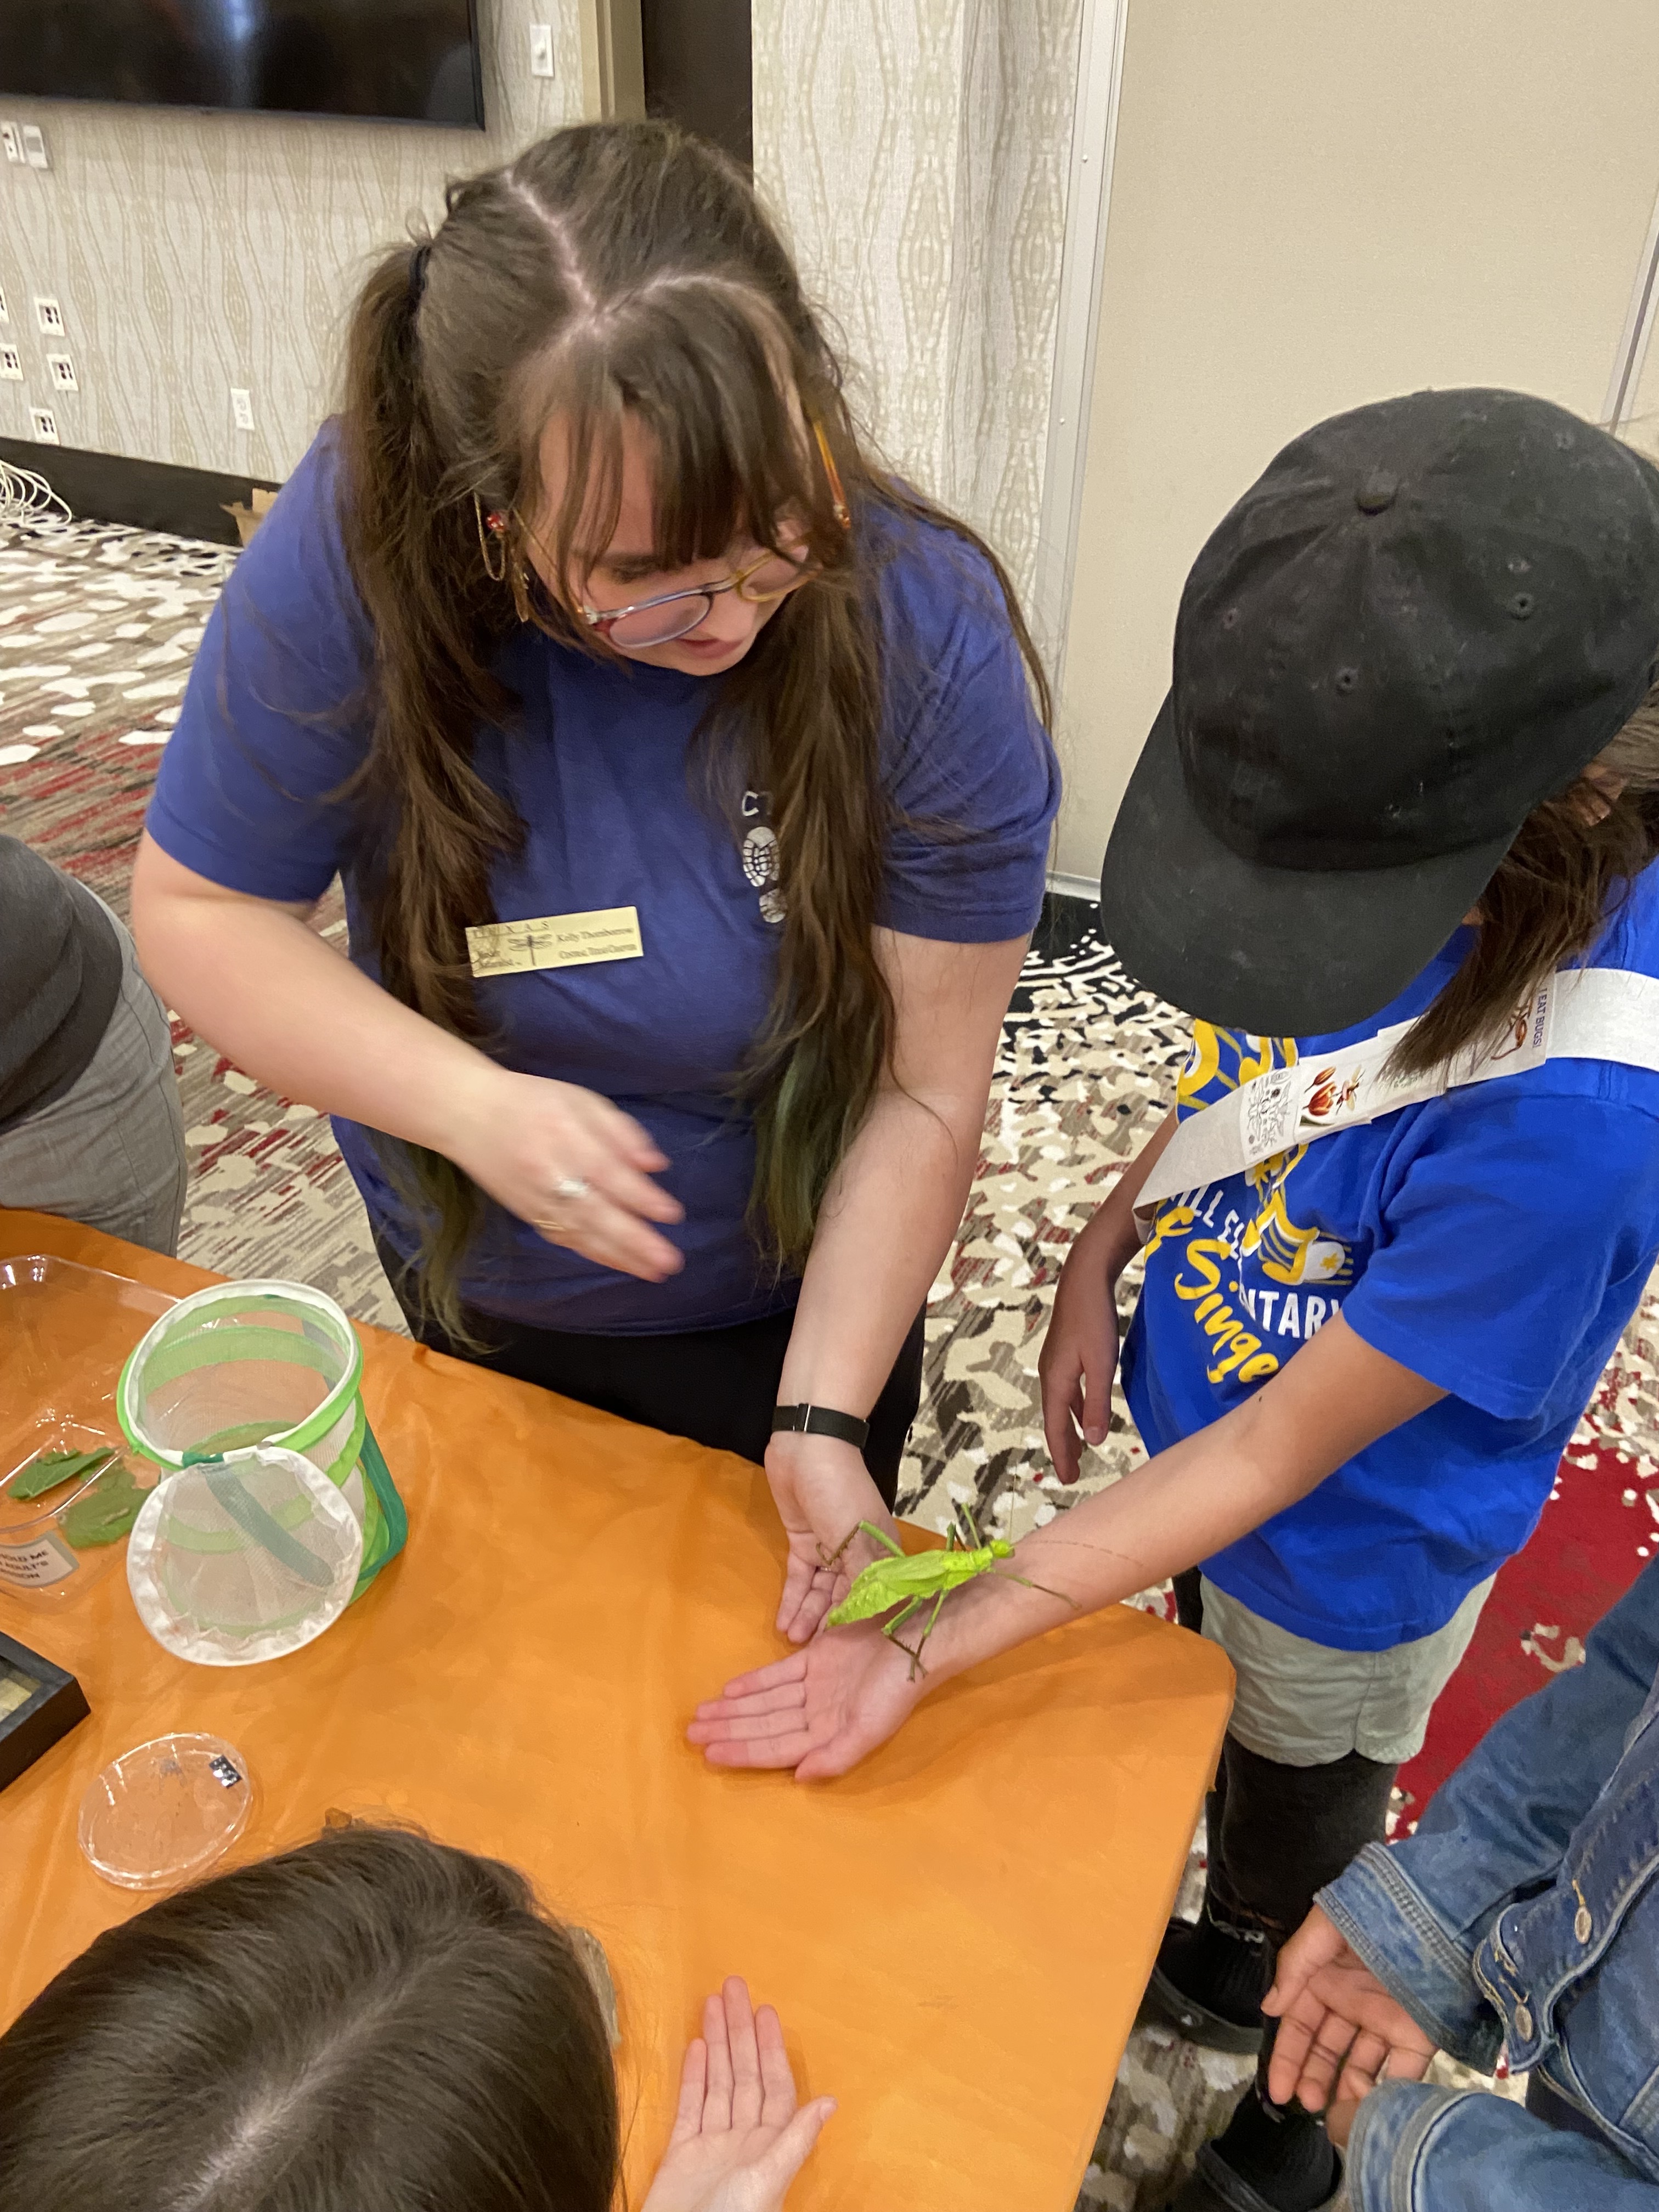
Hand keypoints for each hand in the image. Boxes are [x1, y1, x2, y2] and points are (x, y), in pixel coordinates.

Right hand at [441, 1064, 684, 1281]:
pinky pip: (564, 1239)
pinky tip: (619, 1263)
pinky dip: (593, 1253)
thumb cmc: (530, 1101)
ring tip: (652, 1272)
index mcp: (566, 1139)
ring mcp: (536, 1200)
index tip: (672, 1215)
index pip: (610, 1175)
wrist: (466, 1114)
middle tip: (670, 1261)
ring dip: (619, 1256)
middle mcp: (551, 1175)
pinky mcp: (527, 1214)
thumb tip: (655, 1164)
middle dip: (635, 1241)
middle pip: (597, 1214)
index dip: (641, 1198)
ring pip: (581, 1234)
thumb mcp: (580, 1099)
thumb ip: (619, 1131)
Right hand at [641, 1977, 834, 2211]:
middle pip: (742, 2074)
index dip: (770, 2047)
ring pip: (717, 2083)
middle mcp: (742, 2139)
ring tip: (713, 2002)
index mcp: (768, 2145)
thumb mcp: (767, 2182)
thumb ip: (794, 2141)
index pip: (773, 2084)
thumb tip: (831, 2102)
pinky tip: (694, 2046)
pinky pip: (690, 2107)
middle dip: (739, 2030)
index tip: (766, 2009)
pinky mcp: (681, 2155)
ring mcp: (711, 2145)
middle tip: (734, 1984)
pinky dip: (692, 2076)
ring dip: (716, 2043)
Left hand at [688, 1620, 923, 1778]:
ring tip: (700, 1717)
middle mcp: (818, 1714)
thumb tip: (800, 1777)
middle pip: (764, 1725)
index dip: (743, 1751)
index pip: (776, 1747)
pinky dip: (753, 1683)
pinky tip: (729, 1691)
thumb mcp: (871, 1728)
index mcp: (828, 1735)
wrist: (916, 1638)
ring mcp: (816, 1687)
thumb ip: (837, 1756)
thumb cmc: (895, 1689)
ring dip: (733, 1710)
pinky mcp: (817, 1659)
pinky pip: (778, 1675)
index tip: (709, 1754)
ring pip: (765, 1702)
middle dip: (728, 1731)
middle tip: (689, 1735)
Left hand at [764, 1432, 895, 1642]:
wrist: (808, 1446)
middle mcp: (859, 1556)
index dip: (859, 1625)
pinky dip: (792, 1600)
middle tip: (811, 1657)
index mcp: (882, 1553)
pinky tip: (783, 1623)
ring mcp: (830, 1549)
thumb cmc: (840, 1490)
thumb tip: (870, 1617)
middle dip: (828, 1626)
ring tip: (792, 1642)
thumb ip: (863, 1578)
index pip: (873, 1598)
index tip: (845, 1655)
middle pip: (844, 1599)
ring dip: (807, 1616)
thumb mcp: (857, 1535)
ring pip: (820, 1593)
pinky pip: (800, 1579)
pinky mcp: (805, 1543)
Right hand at [1039, 1211, 1123, 1482]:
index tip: (1067, 1480)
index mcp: (1056, 1380)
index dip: (1062, 1454)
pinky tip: (1085, 1409)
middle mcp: (1050, 1373)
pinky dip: (1074, 1406)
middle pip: (1054, 1418)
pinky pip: (1067, 1389)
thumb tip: (1093, 1440)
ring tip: (1077, 1448)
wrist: (1084, 1277)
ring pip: (1060, 1404)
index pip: (1055, 1427)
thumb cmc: (1095, 1319)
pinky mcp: (1066, 1351)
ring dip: (1068, 1427)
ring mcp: (1056, 1361)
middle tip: (1071, 1473)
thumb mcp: (1101, 1364)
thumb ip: (1097, 1403)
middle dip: (1063, 1446)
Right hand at [1264, 1906, 1434, 2114]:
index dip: (1287, 2057)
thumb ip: (1295, 1966)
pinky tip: (1373, 2102)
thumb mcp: (1323, 1929)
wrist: (1430, 1905)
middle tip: (1307, 2103)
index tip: (1278, 2088)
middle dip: (1314, 2078)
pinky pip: (1403, 2068)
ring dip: (1346, 2088)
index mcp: (1325, 1981)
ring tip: (1337, 2108)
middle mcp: (1352, 2004)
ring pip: (1362, 2064)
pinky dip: (1390, 2089)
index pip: (1300, 2026)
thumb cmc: (1370, 1910)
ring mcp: (1386, 2020)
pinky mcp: (1419, 2033)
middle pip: (1328, 2051)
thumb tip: (1270, 2007)